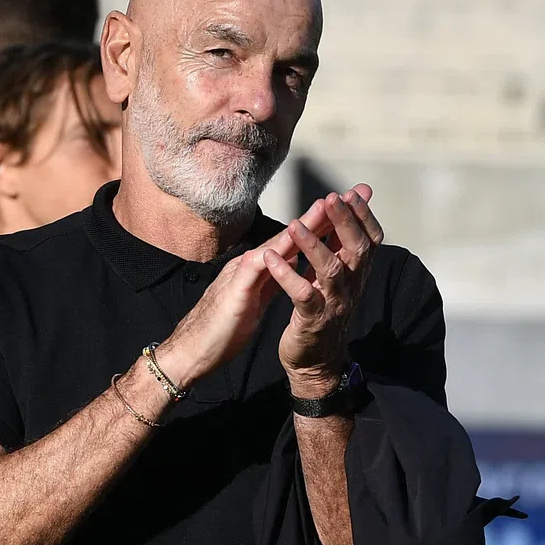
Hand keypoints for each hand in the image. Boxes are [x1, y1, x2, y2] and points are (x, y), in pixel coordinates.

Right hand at [154, 196, 342, 388]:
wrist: (193, 349)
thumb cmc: (224, 326)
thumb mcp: (256, 298)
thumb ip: (272, 278)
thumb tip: (291, 263)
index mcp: (262, 269)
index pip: (297, 243)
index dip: (324, 226)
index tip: (351, 212)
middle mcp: (254, 265)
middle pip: (290, 237)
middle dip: (321, 216)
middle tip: (349, 195)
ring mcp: (242, 276)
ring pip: (275, 247)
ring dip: (299, 228)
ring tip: (322, 209)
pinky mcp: (234, 293)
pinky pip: (253, 272)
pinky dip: (268, 259)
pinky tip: (280, 248)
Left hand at [263, 185, 382, 396]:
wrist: (315, 361)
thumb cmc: (322, 310)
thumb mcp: (334, 276)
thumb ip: (339, 244)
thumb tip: (347, 209)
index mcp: (356, 274)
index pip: (371, 240)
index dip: (364, 216)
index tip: (353, 192)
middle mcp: (351, 287)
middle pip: (356, 250)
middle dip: (345, 222)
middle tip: (331, 198)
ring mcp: (333, 304)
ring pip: (330, 270)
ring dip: (314, 245)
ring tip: (295, 224)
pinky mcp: (312, 320)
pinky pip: (302, 295)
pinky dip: (287, 275)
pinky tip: (270, 258)